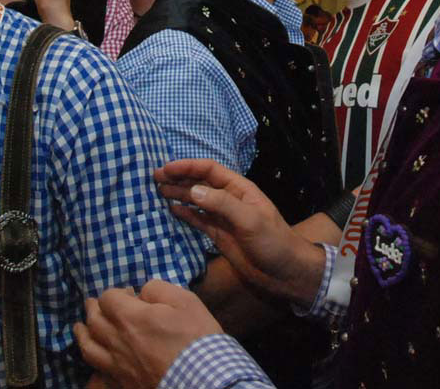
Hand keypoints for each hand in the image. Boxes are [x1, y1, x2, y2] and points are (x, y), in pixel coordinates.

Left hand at [75, 280, 221, 388]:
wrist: (204, 380)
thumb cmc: (196, 338)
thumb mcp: (185, 301)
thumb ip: (158, 289)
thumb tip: (142, 292)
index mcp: (130, 318)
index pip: (107, 298)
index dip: (116, 292)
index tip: (129, 294)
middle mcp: (117, 341)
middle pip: (93, 321)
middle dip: (93, 308)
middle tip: (94, 304)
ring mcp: (118, 365)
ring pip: (88, 348)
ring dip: (82, 334)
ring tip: (80, 327)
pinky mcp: (123, 383)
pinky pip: (98, 372)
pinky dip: (92, 361)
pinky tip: (94, 357)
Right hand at [156, 159, 326, 304]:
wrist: (285, 272)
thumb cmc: (273, 242)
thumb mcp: (250, 219)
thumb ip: (222, 204)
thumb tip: (193, 190)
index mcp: (239, 189)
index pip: (209, 170)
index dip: (187, 167)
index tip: (166, 169)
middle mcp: (228, 199)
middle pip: (199, 183)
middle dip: (178, 178)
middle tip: (154, 178)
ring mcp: (222, 218)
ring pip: (196, 200)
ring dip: (178, 194)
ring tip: (157, 191)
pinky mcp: (218, 235)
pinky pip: (198, 220)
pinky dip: (184, 214)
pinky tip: (171, 210)